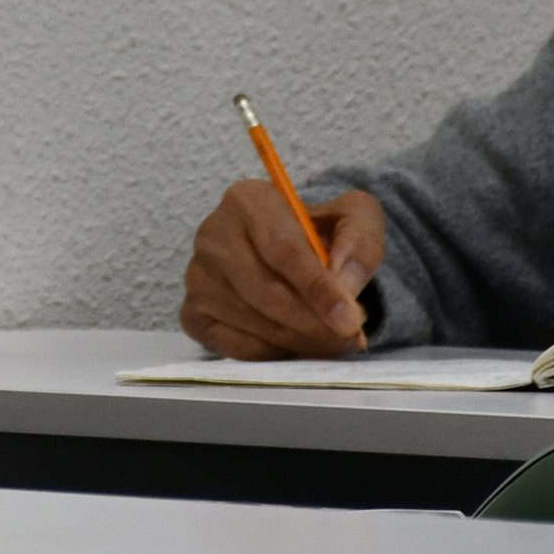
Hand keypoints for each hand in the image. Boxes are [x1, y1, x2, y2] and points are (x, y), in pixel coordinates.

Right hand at [182, 185, 385, 359]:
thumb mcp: (355, 218)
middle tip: (348, 338)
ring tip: (332, 341)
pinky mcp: (193, 313)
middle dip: (313, 322)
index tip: (349, 319)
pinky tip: (297, 343)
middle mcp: (212, 235)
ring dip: (299, 340)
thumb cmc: (320, 233)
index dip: (318, 289)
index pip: (283, 250)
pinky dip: (273, 353)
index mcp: (247, 200)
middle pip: (266, 291)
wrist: (290, 253)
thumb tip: (344, 282)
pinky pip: (235, 346)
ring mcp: (197, 277)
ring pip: (253, 322)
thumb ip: (360, 241)